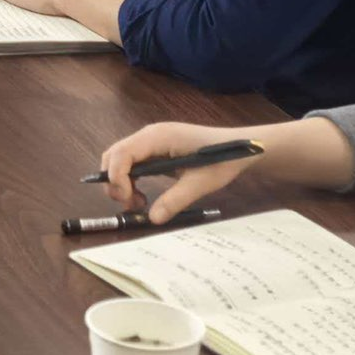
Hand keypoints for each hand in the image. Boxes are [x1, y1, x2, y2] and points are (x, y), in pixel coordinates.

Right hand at [95, 121, 266, 219]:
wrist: (240, 147)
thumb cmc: (222, 159)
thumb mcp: (200, 183)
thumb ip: (175, 200)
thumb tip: (153, 219)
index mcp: (157, 137)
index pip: (121, 154)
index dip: (116, 177)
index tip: (128, 199)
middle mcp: (149, 135)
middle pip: (113, 156)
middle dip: (114, 182)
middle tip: (130, 204)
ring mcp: (151, 140)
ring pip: (119, 160)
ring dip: (121, 183)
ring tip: (138, 203)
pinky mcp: (155, 148)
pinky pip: (132, 163)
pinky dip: (130, 180)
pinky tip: (144, 195)